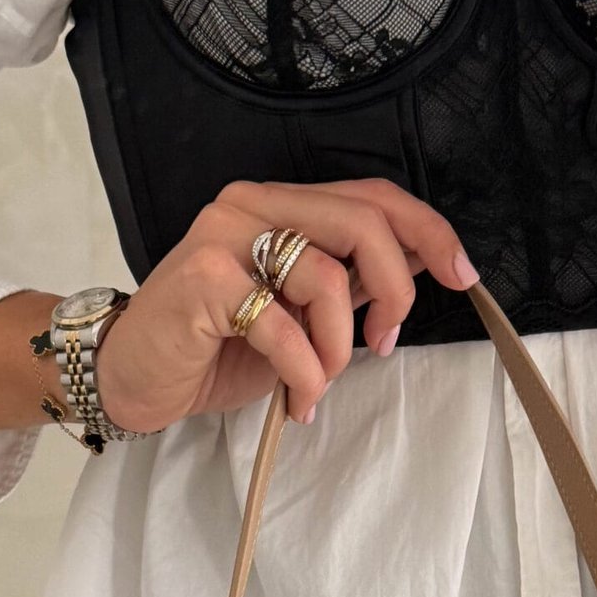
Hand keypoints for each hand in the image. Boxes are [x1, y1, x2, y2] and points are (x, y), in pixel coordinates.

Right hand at [95, 178, 478, 430]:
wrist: (134, 377)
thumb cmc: (217, 349)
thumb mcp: (299, 312)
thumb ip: (348, 283)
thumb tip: (419, 266)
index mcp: (279, 205)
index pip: (372, 195)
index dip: (428, 231)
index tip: (462, 275)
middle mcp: (251, 206)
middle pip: (362, 223)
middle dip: (395, 290)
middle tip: (385, 341)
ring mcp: (223, 238)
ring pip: (327, 278)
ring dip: (339, 347)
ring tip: (320, 381)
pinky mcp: (202, 281)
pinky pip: (284, 327)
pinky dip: (305, 375)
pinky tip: (296, 400)